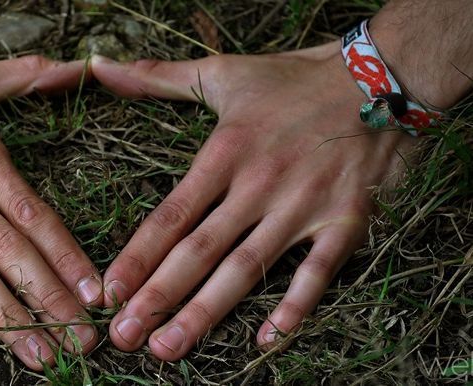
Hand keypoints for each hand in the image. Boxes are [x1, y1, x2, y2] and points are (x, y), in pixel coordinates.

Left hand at [90, 41, 416, 359]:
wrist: (375, 77)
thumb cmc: (291, 79)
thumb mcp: (220, 71)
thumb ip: (156, 78)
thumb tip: (100, 67)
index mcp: (224, 153)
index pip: (170, 215)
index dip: (137, 256)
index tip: (109, 292)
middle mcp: (258, 184)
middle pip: (199, 251)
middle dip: (158, 297)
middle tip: (125, 336)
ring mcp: (302, 206)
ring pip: (245, 268)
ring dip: (206, 312)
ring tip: (170, 348)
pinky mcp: (345, 220)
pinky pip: (317, 271)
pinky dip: (295, 306)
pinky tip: (267, 339)